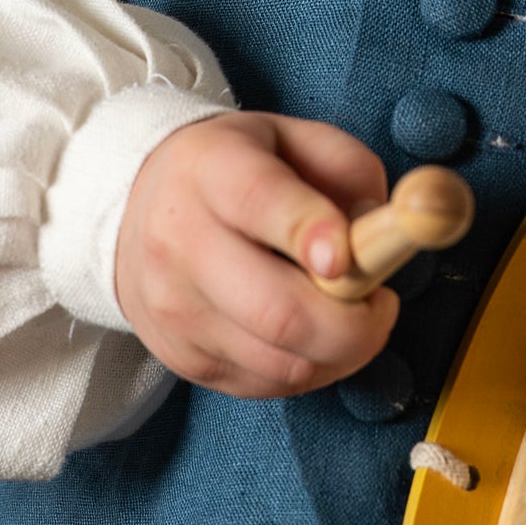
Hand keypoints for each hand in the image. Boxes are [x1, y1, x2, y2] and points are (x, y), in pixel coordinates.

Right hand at [114, 113, 394, 396]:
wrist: (141, 211)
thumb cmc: (239, 172)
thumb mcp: (294, 140)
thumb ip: (348, 171)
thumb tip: (384, 232)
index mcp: (212, 169)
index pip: (258, 202)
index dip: (309, 232)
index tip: (347, 257)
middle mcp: (180, 241)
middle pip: (278, 311)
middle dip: (356, 324)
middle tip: (382, 301)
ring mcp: (175, 309)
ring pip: (282, 362)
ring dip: (343, 351)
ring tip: (353, 315)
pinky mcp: (181, 358)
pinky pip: (269, 384)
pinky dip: (312, 368)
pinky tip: (315, 335)